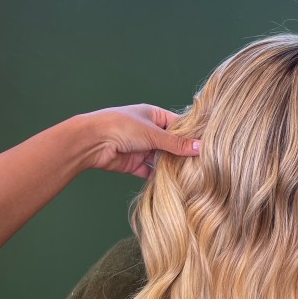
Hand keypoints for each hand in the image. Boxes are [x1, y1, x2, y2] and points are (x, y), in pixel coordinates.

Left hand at [79, 103, 200, 178]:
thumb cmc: (121, 127)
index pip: (177, 125)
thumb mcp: (153, 133)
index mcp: (153, 115)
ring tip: (190, 176)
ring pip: (161, 159)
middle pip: (170, 144)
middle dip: (182, 153)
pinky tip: (172, 183)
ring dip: (171, 166)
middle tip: (201, 164)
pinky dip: (158, 177)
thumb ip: (176, 143)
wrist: (92, 142)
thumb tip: (199, 147)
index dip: (190, 134)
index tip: (205, 145)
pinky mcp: (134, 164)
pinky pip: (150, 171)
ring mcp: (141, 148)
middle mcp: (148, 131)